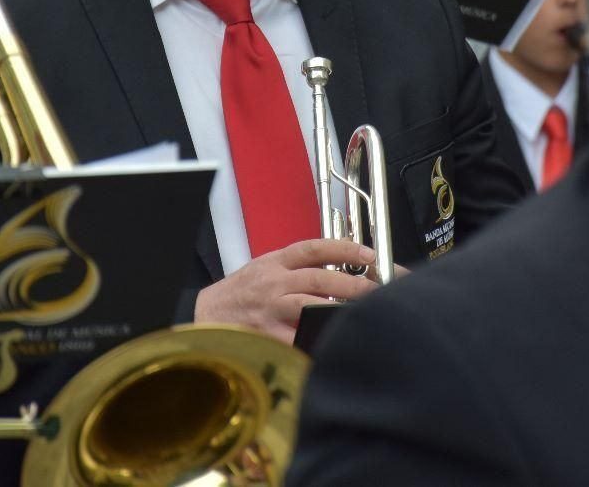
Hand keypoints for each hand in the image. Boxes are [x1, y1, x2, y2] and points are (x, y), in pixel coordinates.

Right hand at [194, 238, 382, 342]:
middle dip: (356, 284)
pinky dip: (320, 338)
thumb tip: (344, 268)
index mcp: (275, 262)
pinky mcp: (268, 337)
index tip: (371, 253)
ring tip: (369, 313)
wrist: (205, 317)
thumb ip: (298, 267)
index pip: (314, 248)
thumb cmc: (241, 293)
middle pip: (321, 279)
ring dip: (343, 310)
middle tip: (383, 289)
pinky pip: (300, 338)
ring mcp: (271, 311)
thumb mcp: (266, 267)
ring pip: (312, 307)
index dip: (345, 248)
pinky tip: (340, 340)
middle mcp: (274, 283)